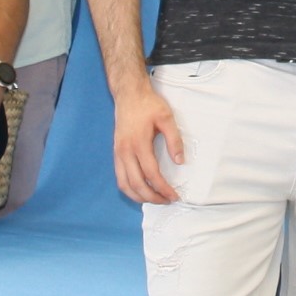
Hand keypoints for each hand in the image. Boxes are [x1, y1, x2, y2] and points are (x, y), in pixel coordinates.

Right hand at [112, 81, 183, 204]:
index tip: (174, 195)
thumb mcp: (166, 118)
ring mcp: (118, 153)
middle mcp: (125, 151)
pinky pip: (120, 177)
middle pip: (136, 184)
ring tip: (154, 199)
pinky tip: (141, 190)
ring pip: (124, 184)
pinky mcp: (116, 152)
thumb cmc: (148, 105)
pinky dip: (129, 188)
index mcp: (138, 143)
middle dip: (152, 197)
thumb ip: (174, 140)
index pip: (151, 174)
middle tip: (167, 200)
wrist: (129, 94)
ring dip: (139, 196)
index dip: (163, 188)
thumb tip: (180, 161)